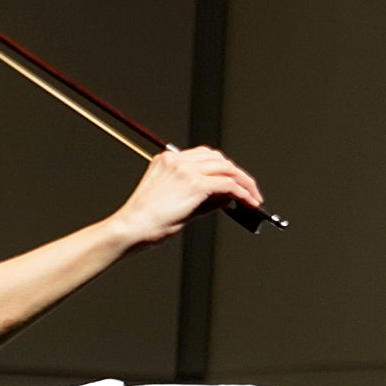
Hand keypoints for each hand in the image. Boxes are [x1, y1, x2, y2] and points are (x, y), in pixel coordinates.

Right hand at [108, 146, 261, 249]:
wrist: (131, 228)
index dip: (224, 169)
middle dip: (238, 175)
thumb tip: (229, 197)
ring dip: (245, 183)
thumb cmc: (148, 221)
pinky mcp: (194, 184)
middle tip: (251, 192)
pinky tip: (249, 202)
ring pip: (227, 169)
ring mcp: (185, 170)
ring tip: (253, 199)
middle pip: (219, 159)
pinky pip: (228, 184)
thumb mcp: (178, 204)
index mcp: (167, 160)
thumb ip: (204, 198)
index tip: (237, 183)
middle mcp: (177, 160)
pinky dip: (242, 193)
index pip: (205, 157)